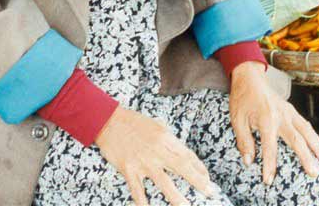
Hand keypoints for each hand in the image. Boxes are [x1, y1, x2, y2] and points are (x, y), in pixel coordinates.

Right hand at [97, 106, 216, 205]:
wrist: (108, 120)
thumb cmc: (134, 122)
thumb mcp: (157, 125)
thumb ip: (169, 139)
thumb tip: (182, 153)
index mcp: (165, 137)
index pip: (187, 155)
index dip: (199, 168)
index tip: (207, 179)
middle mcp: (157, 150)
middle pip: (181, 167)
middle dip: (197, 181)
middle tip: (209, 192)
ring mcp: (143, 161)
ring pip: (163, 182)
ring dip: (176, 197)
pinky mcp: (129, 169)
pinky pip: (138, 190)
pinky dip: (143, 203)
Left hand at [228, 62, 318, 185]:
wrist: (249, 77)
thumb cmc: (241, 99)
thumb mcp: (236, 119)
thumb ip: (244, 140)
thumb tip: (249, 161)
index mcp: (266, 119)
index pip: (270, 147)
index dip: (269, 165)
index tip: (269, 180)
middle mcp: (281, 116)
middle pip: (296, 140)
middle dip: (306, 158)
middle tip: (313, 173)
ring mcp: (288, 112)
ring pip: (306, 131)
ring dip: (317, 147)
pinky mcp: (291, 110)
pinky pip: (305, 125)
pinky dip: (314, 136)